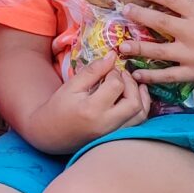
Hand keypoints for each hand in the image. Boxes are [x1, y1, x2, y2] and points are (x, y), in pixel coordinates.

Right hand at [23, 53, 150, 153]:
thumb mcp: (72, 85)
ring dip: (140, 95)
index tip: (108, 70)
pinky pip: (138, 123)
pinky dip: (142, 107)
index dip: (115, 73)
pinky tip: (136, 95)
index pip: (115, 86)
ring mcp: (113, 134)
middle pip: (134, 102)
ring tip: (131, 83)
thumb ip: (93, 70)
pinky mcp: (117, 136)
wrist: (51, 134)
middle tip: (121, 75)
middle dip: (131, 84)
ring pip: (140, 114)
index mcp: (91, 110)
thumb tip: (113, 56)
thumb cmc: (59, 108)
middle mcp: (106, 125)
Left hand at [121, 0, 193, 88]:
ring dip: (137, 48)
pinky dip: (151, 76)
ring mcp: (193, 54)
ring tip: (122, 46)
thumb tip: (166, 0)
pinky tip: (137, 74)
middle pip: (159, 21)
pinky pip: (168, 75)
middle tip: (124, 12)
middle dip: (138, 15)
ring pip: (158, 50)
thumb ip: (191, 4)